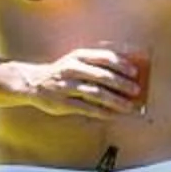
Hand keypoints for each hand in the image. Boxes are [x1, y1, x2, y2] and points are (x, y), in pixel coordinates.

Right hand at [3, 45, 141, 116]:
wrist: (34, 82)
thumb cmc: (65, 71)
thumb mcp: (78, 61)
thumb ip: (99, 63)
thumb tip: (128, 71)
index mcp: (79, 56)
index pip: (104, 57)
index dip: (121, 64)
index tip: (135, 72)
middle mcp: (72, 69)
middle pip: (102, 76)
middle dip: (122, 84)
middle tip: (136, 91)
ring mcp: (66, 86)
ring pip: (95, 93)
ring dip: (115, 100)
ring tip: (129, 106)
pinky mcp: (63, 102)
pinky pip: (86, 108)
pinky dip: (102, 112)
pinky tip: (113, 115)